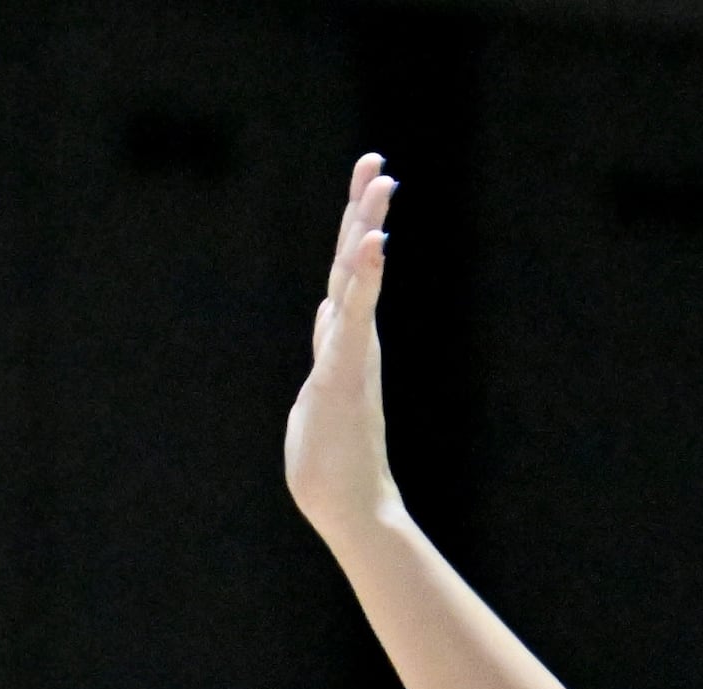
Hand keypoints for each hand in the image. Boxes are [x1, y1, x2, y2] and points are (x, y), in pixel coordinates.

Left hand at [283, 154, 399, 544]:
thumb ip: (328, 347)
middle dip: (364, 210)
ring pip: (356, 277)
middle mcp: (352, 341)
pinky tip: (374, 241)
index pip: (347, 272)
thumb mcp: (321, 391)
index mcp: (344, 344)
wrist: (351, 511)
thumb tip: (326, 313)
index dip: (355, 226)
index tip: (368, 184)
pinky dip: (365, 275)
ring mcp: (353, 353)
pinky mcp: (348, 369)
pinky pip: (356, 313)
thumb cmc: (334, 464)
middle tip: (377, 164)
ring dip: (367, 227)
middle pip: (354, 262)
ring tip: (381, 183)